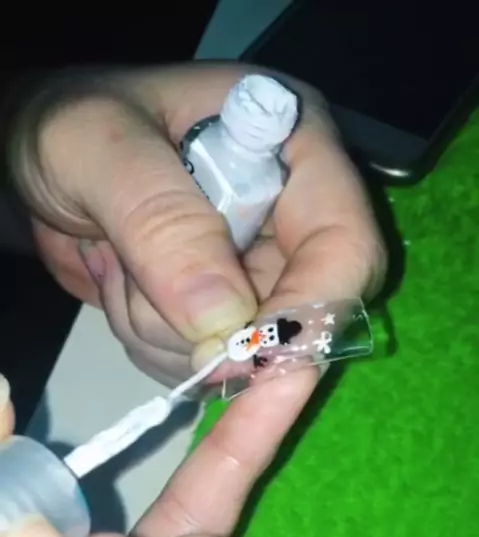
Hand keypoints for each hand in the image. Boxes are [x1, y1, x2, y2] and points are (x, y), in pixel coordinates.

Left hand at [9, 62, 384, 504]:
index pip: (343, 244)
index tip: (240, 354)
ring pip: (242, 353)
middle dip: (212, 329)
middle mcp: (290, 213)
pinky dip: (153, 346)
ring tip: (115, 266)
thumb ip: (160, 221)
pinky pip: (205, 366)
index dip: (307, 310)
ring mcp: (257, 268)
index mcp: (291, 146)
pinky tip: (122, 289)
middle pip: (298, 317)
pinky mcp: (223, 310)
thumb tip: (226, 321)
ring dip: (164, 332)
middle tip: (137, 296)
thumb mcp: (99, 150)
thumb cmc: (70, 130)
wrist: (38, 161)